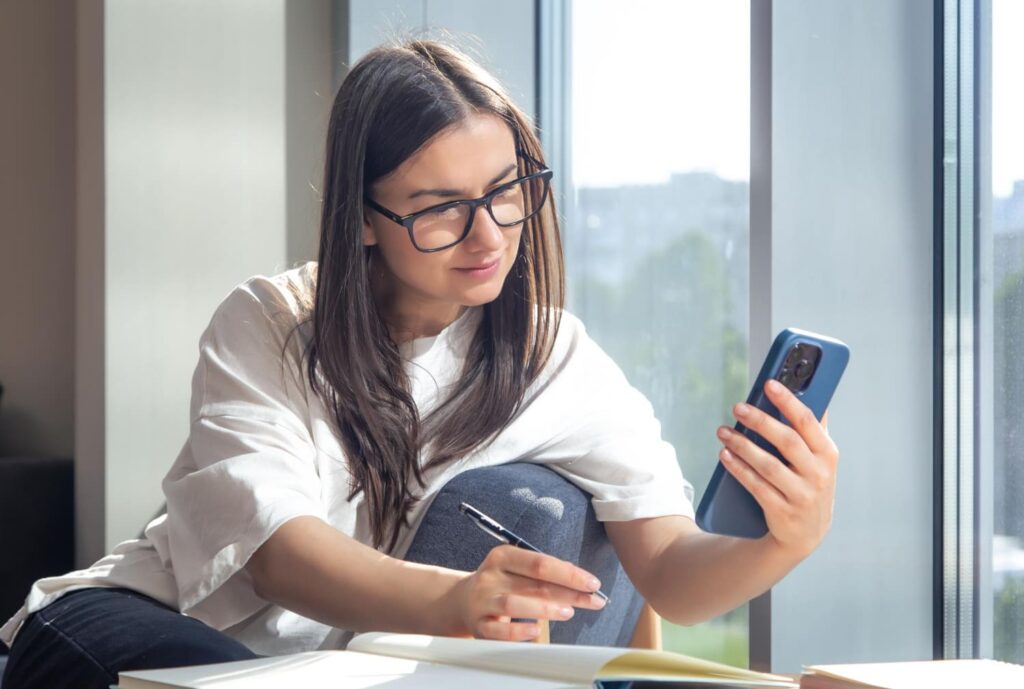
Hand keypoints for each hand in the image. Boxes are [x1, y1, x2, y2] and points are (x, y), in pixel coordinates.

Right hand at [447, 545, 607, 640]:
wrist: (463, 600)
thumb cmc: (501, 583)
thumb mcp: (517, 569)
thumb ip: (544, 573)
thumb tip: (581, 580)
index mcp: (502, 556)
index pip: (540, 562)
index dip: (569, 573)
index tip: (593, 583)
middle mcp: (491, 576)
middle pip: (533, 583)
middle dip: (568, 592)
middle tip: (593, 600)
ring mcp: (483, 600)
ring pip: (515, 604)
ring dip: (546, 609)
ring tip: (568, 612)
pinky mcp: (479, 625)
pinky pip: (499, 631)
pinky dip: (518, 632)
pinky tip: (535, 631)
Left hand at [715, 379, 838, 558]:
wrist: (806, 534)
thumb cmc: (810, 484)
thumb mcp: (820, 459)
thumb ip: (814, 429)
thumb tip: (810, 391)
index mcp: (828, 454)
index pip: (808, 421)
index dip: (789, 401)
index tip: (769, 383)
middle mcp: (818, 474)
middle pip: (787, 441)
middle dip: (760, 421)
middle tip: (738, 407)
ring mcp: (801, 495)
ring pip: (768, 465)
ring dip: (742, 446)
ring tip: (723, 431)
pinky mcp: (782, 512)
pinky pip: (756, 487)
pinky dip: (739, 470)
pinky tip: (724, 456)